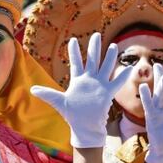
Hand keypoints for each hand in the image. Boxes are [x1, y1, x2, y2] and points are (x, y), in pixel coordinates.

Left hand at [31, 33, 130, 147]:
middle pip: (92, 60)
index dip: (74, 51)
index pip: (76, 62)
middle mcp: (89, 80)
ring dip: (109, 57)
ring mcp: (99, 85)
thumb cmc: (72, 116)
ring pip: (105, 67)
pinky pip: (117, 82)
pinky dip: (123, 75)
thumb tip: (32, 89)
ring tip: (113, 45)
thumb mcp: (59, 102)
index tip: (72, 40)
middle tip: (95, 34)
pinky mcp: (108, 93)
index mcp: (78, 80)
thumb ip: (47, 94)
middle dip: (94, 48)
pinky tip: (130, 67)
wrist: (85, 127)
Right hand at [139, 63, 162, 162]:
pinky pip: (149, 107)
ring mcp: (155, 113)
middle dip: (159, 77)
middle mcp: (160, 107)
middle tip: (156, 64)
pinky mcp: (152, 119)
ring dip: (160, 85)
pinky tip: (144, 88)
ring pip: (157, 96)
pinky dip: (146, 98)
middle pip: (160, 89)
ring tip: (161, 72)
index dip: (162, 77)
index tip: (159, 66)